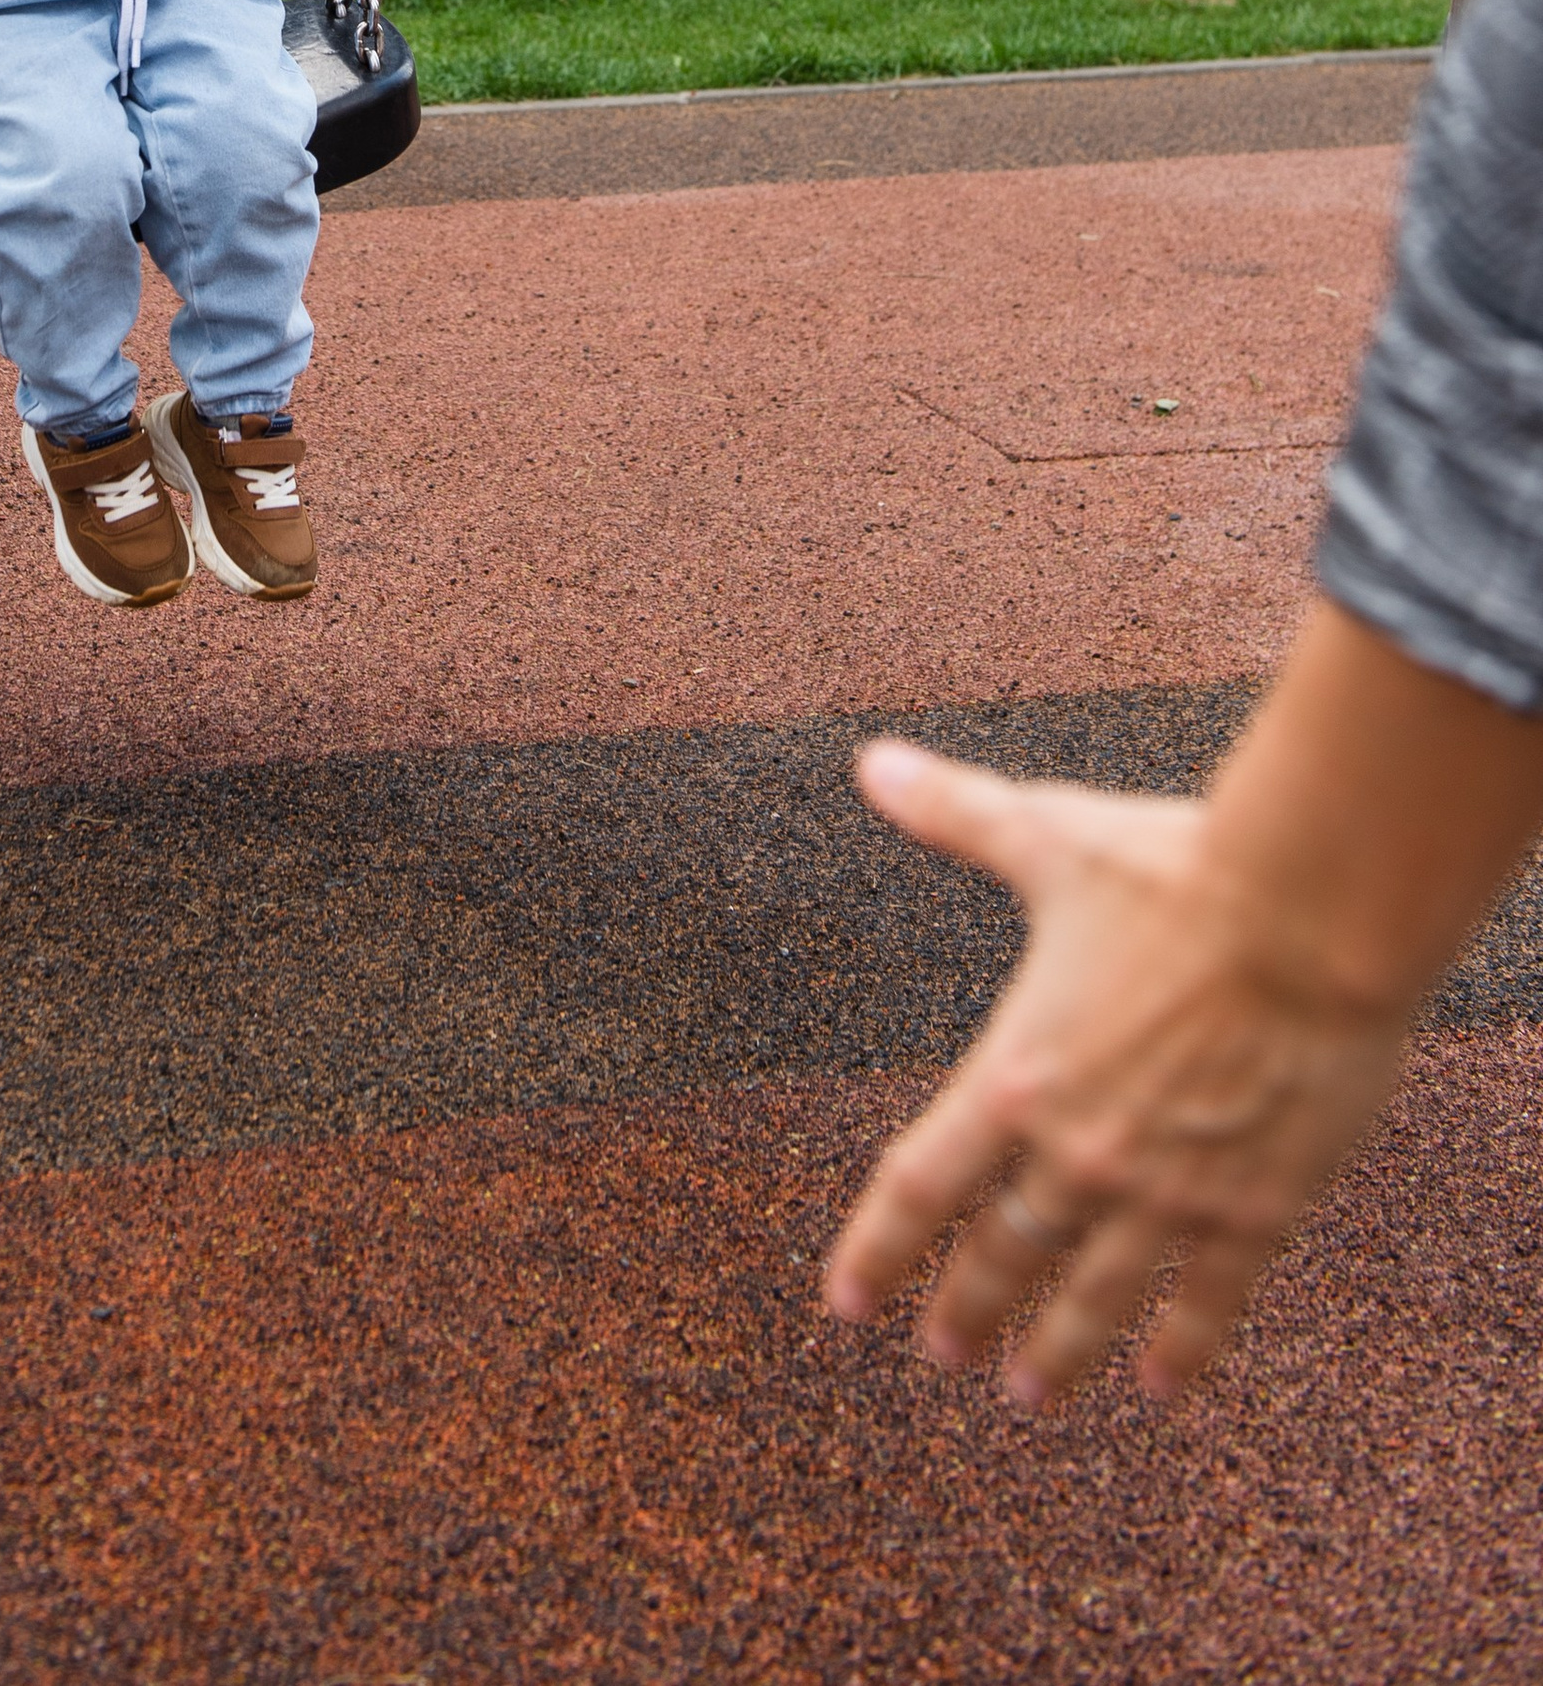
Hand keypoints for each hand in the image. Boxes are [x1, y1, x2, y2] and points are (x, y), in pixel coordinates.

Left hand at [822, 741, 1415, 1405]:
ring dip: (1059, 1351)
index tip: (847, 1305)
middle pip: (1003, 1253)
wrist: (1310, 919)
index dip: (878, 1250)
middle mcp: (1081, 1154)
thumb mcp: (1049, 838)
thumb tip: (873, 762)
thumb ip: (955, 815)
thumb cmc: (1176, 874)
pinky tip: (1164, 1390)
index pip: (921, 1187)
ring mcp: (1168, 1194)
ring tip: (1029, 1395)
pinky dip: (1182, 1350)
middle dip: (968, 1309)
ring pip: (1095, 1297)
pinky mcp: (1253, 1209)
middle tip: (945, 1354)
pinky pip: (1209, 1303)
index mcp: (1016, 1077)